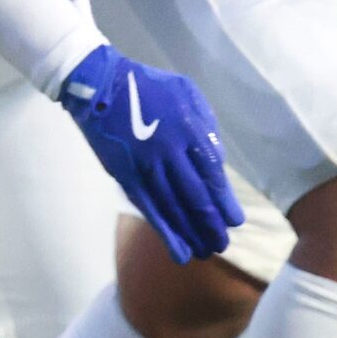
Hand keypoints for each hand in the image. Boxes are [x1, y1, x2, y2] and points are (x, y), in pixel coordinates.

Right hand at [57, 43, 240, 262]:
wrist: (101, 85)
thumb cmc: (150, 87)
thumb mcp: (188, 93)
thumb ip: (206, 126)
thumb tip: (217, 162)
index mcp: (189, 129)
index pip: (212, 175)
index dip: (224, 201)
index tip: (235, 221)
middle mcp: (170, 151)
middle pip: (196, 197)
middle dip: (211, 225)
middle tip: (222, 244)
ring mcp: (146, 166)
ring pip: (173, 209)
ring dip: (190, 234)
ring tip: (204, 252)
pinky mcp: (125, 175)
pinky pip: (149, 209)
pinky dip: (165, 232)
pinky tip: (178, 250)